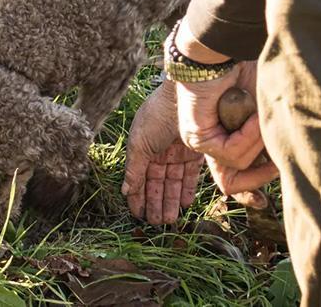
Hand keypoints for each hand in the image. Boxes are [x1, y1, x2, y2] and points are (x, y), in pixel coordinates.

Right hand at [122, 81, 205, 224]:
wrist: (182, 96)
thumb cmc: (156, 116)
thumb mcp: (139, 143)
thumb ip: (134, 169)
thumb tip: (124, 190)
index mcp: (142, 150)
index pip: (138, 179)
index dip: (137, 197)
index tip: (137, 215)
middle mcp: (159, 154)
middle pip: (156, 184)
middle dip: (155, 203)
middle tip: (156, 224)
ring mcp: (177, 154)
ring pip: (173, 183)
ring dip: (170, 201)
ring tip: (170, 220)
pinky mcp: (195, 154)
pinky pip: (190, 176)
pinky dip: (187, 190)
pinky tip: (184, 204)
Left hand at [173, 59, 278, 194]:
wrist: (222, 48)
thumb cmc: (246, 70)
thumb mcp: (265, 110)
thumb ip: (271, 137)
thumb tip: (289, 166)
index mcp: (225, 136)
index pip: (236, 176)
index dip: (258, 183)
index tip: (277, 187)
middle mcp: (210, 142)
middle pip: (233, 183)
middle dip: (261, 176)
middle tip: (282, 164)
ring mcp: (200, 141)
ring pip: (238, 164)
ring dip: (258, 140)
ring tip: (262, 114)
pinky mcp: (196, 136)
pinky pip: (231, 152)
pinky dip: (248, 135)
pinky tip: (252, 114)